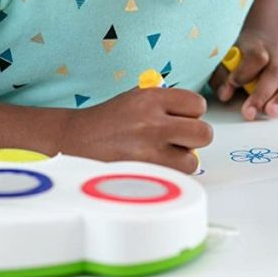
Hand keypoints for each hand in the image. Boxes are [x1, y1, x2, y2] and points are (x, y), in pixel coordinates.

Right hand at [56, 87, 210, 173]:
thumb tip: (193, 113)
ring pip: (192, 161)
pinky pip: (174, 178)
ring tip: (163, 155)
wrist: (73, 140)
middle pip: (204, 133)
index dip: (193, 114)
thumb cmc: (107, 121)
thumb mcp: (135, 98)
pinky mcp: (143, 174)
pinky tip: (153, 166)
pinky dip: (168, 175)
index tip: (183, 119)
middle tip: (180, 139)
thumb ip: (166, 103)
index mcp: (151, 98)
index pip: (197, 104)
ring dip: (182, 160)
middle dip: (195, 138)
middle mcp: (152, 122)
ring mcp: (148, 151)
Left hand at [210, 30, 277, 120]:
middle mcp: (274, 56)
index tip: (233, 84)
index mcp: (255, 48)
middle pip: (275, 72)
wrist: (261, 39)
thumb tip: (225, 94)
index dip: (245, 72)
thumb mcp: (224, 61)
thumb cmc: (240, 56)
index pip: (256, 57)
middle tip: (250, 112)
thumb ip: (222, 77)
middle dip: (263, 94)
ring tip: (272, 113)